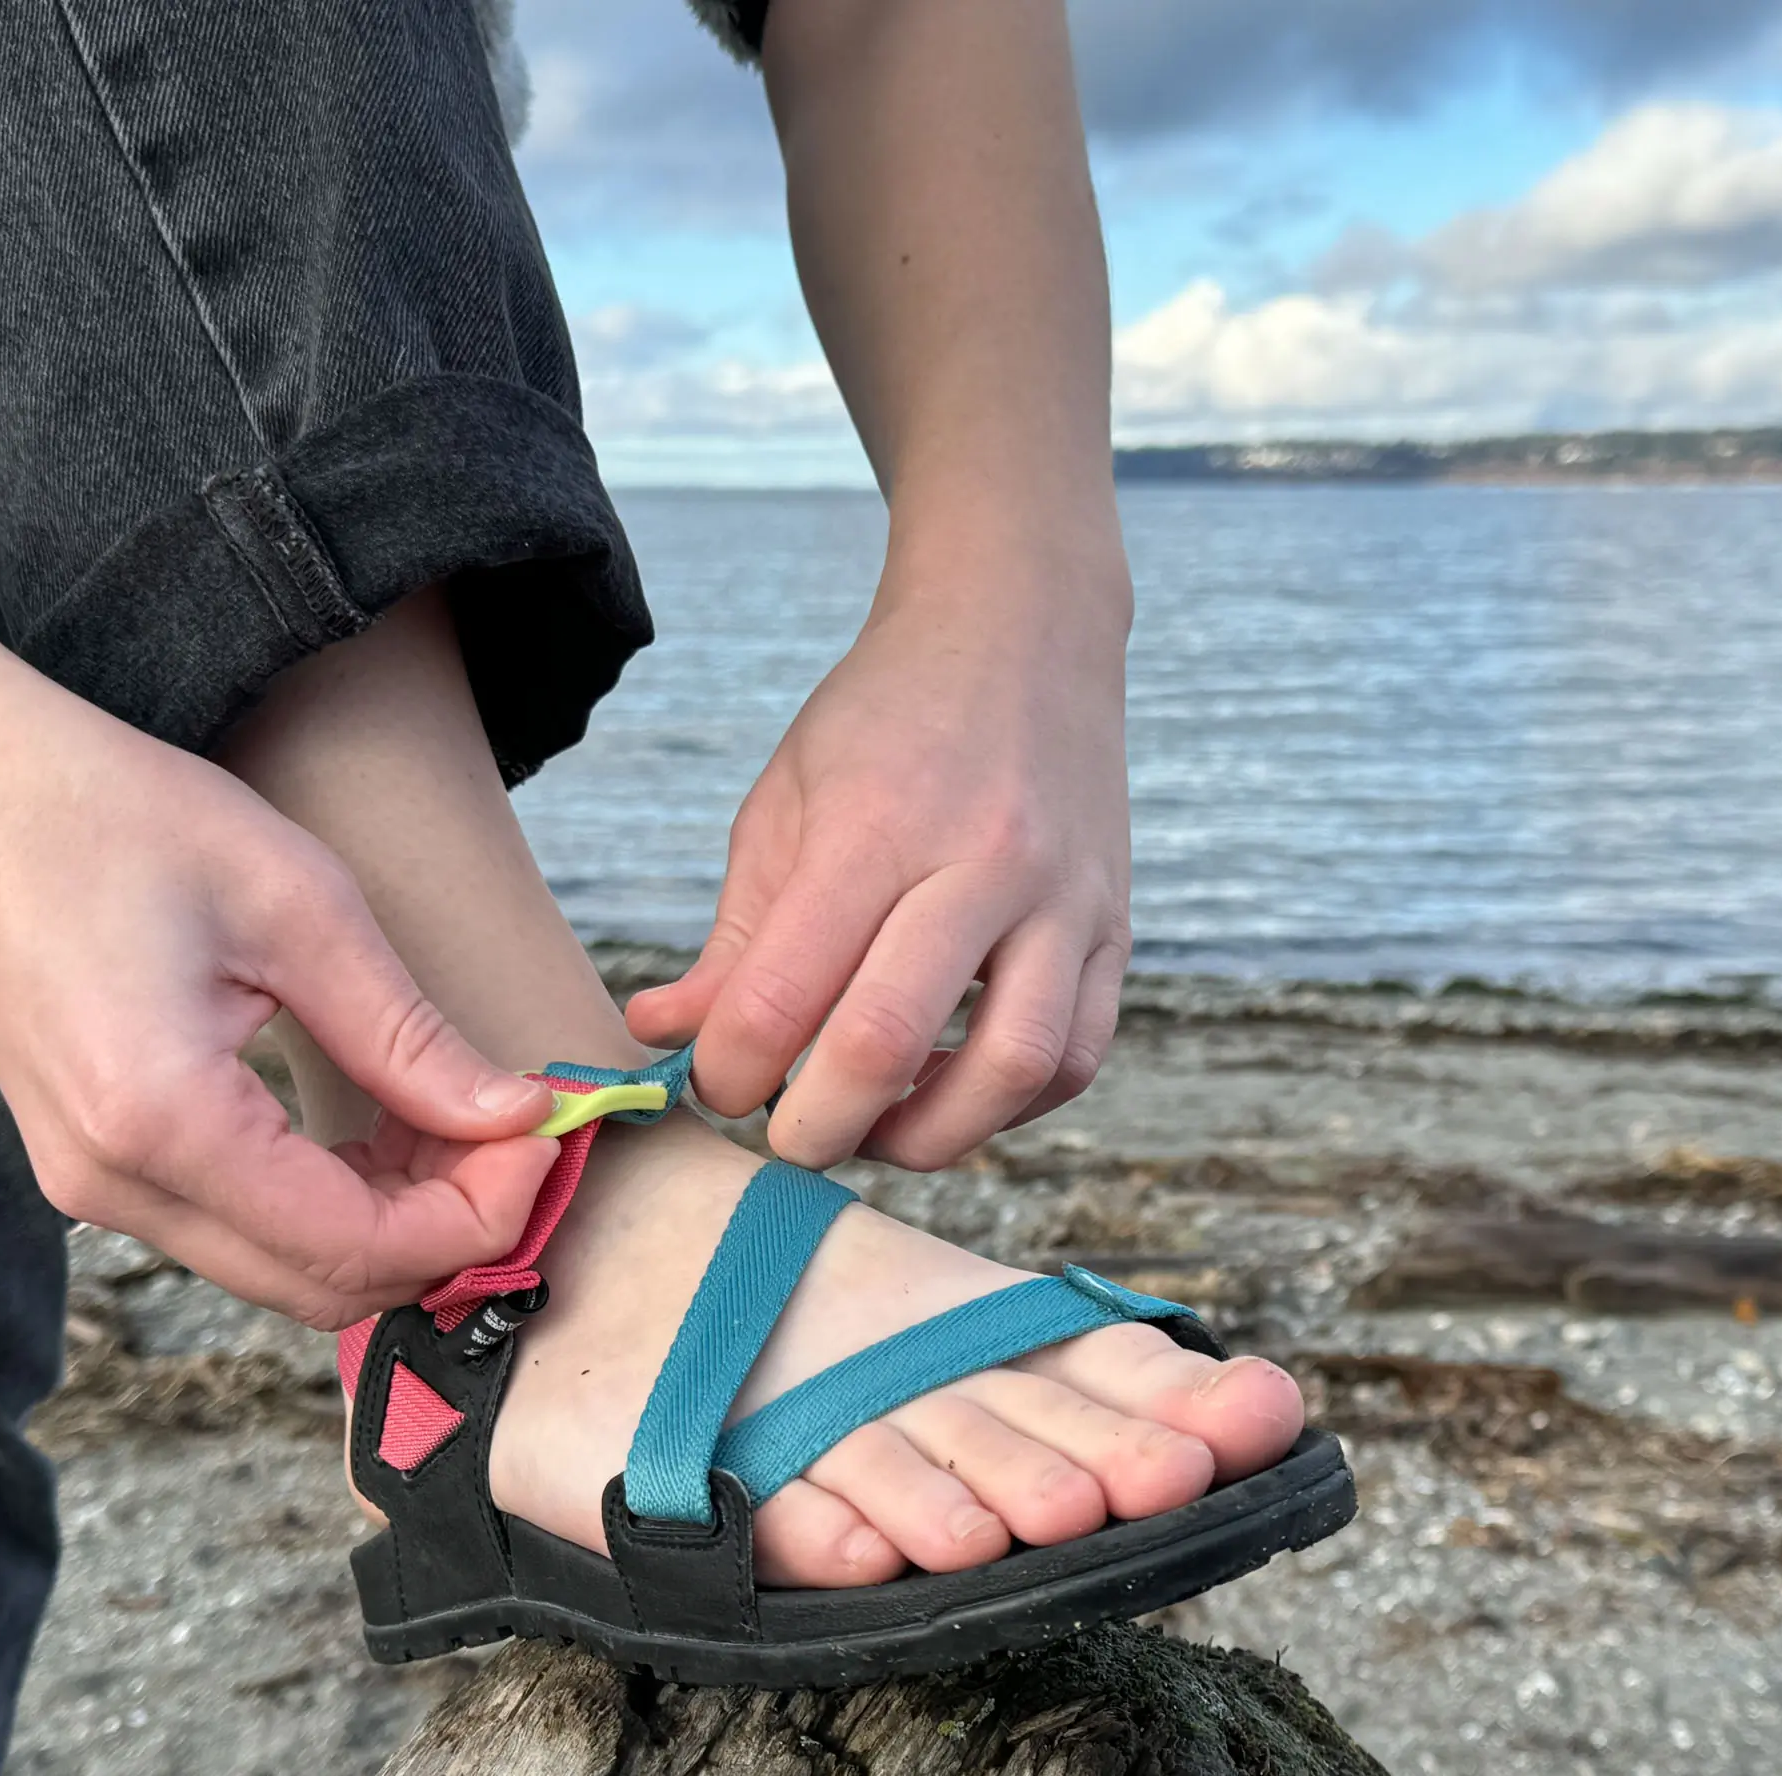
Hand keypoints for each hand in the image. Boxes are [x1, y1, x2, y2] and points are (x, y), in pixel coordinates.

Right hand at [0, 674, 554, 1326]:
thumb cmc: (114, 815)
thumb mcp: (299, 906)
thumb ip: (410, 1037)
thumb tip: (517, 1117)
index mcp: (162, 1122)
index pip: (361, 1247)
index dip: (478, 1213)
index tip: (545, 1135)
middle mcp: (114, 1186)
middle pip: (326, 1287)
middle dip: (446, 1230)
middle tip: (518, 1133)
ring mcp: (91, 1188)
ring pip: (286, 1271)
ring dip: (394, 1220)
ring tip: (463, 1119)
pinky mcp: (93, 1166)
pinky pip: (240, 1229)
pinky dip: (332, 1201)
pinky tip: (389, 1122)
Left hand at [626, 571, 1132, 1169]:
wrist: (1025, 631)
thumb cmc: (887, 720)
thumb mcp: (787, 801)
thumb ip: (733, 934)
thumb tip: (666, 1035)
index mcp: (875, 825)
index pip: (783, 992)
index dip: (731, 1070)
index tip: (716, 1084)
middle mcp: (982, 863)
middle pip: (887, 1042)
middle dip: (816, 1127)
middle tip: (785, 1139)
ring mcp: (1064, 899)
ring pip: (1012, 1068)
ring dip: (932, 1135)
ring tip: (879, 1131)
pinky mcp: (1115, 928)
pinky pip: (1075, 1056)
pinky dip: (1013, 1104)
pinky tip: (957, 1091)